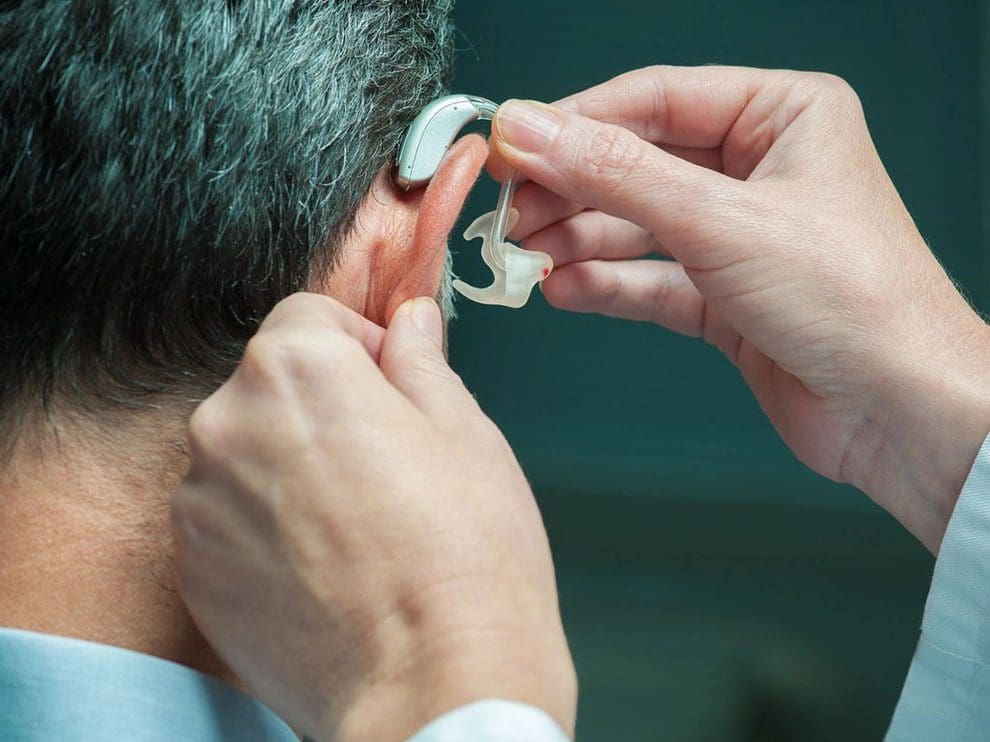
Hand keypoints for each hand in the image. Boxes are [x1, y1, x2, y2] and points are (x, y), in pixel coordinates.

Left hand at [171, 294, 575, 741]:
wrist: (433, 683)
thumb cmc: (465, 555)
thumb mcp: (465, 431)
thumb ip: (420, 361)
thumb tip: (410, 322)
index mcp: (295, 369)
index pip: (309, 317)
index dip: (360, 346)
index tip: (391, 386)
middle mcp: (227, 424)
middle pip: (271, 385)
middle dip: (322, 405)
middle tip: (385, 461)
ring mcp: (201, 503)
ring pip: (247, 453)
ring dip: (290, 467)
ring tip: (358, 523)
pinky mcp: (194, 572)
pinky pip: (228, 521)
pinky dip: (265, 528)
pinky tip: (326, 564)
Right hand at [491, 65, 989, 551]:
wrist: (899, 412)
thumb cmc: (856, 301)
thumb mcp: (720, 220)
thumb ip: (615, 173)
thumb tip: (531, 129)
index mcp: (781, 116)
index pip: (653, 100)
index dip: (573, 123)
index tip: (510, 146)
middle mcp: (759, 171)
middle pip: (636, 163)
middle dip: (567, 190)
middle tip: (505, 211)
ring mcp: (739, 236)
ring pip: (635, 225)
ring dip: (575, 240)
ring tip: (520, 256)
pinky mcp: (725, 297)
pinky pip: (648, 279)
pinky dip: (603, 284)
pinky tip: (561, 288)